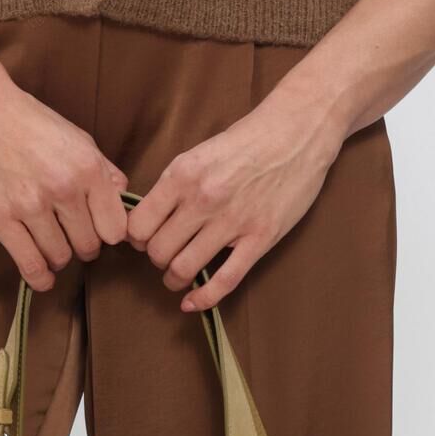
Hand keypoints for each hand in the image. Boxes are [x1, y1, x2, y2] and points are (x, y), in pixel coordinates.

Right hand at [0, 75, 131, 292]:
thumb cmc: (28, 121)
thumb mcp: (77, 137)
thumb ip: (103, 170)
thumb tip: (123, 198)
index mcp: (88, 168)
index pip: (115, 228)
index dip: (108, 232)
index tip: (98, 230)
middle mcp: (64, 189)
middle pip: (89, 245)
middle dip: (83, 245)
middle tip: (72, 236)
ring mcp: (31, 206)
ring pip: (60, 256)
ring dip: (59, 257)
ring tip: (51, 244)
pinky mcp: (1, 219)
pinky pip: (30, 264)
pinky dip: (40, 277)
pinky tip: (42, 276)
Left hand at [125, 85, 344, 308]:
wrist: (297, 132)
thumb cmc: (248, 140)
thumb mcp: (198, 153)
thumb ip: (174, 185)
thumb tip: (149, 217)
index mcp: (182, 175)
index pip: (139, 225)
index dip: (137, 238)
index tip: (144, 239)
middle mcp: (203, 199)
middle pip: (158, 250)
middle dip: (156, 259)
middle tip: (164, 256)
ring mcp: (232, 221)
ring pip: (184, 268)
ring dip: (174, 279)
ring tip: (177, 277)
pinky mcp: (260, 238)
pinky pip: (225, 280)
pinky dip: (204, 298)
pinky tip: (192, 303)